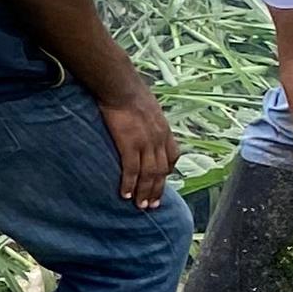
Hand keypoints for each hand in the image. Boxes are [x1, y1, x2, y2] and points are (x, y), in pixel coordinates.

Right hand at [99, 91, 178, 209]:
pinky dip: (129, 184)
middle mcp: (158, 139)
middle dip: (157, 189)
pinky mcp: (130, 144)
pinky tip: (125, 194)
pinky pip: (131, 170)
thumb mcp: (147, 105)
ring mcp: (145, 143)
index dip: (167, 172)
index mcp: (163, 130)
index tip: (161, 183)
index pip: (172, 157)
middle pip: (161, 171)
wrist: (120, 86)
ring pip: (148, 174)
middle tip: (152, 205)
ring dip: (145, 192)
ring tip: (140, 205)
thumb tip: (139, 121)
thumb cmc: (129, 91)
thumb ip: (147, 118)